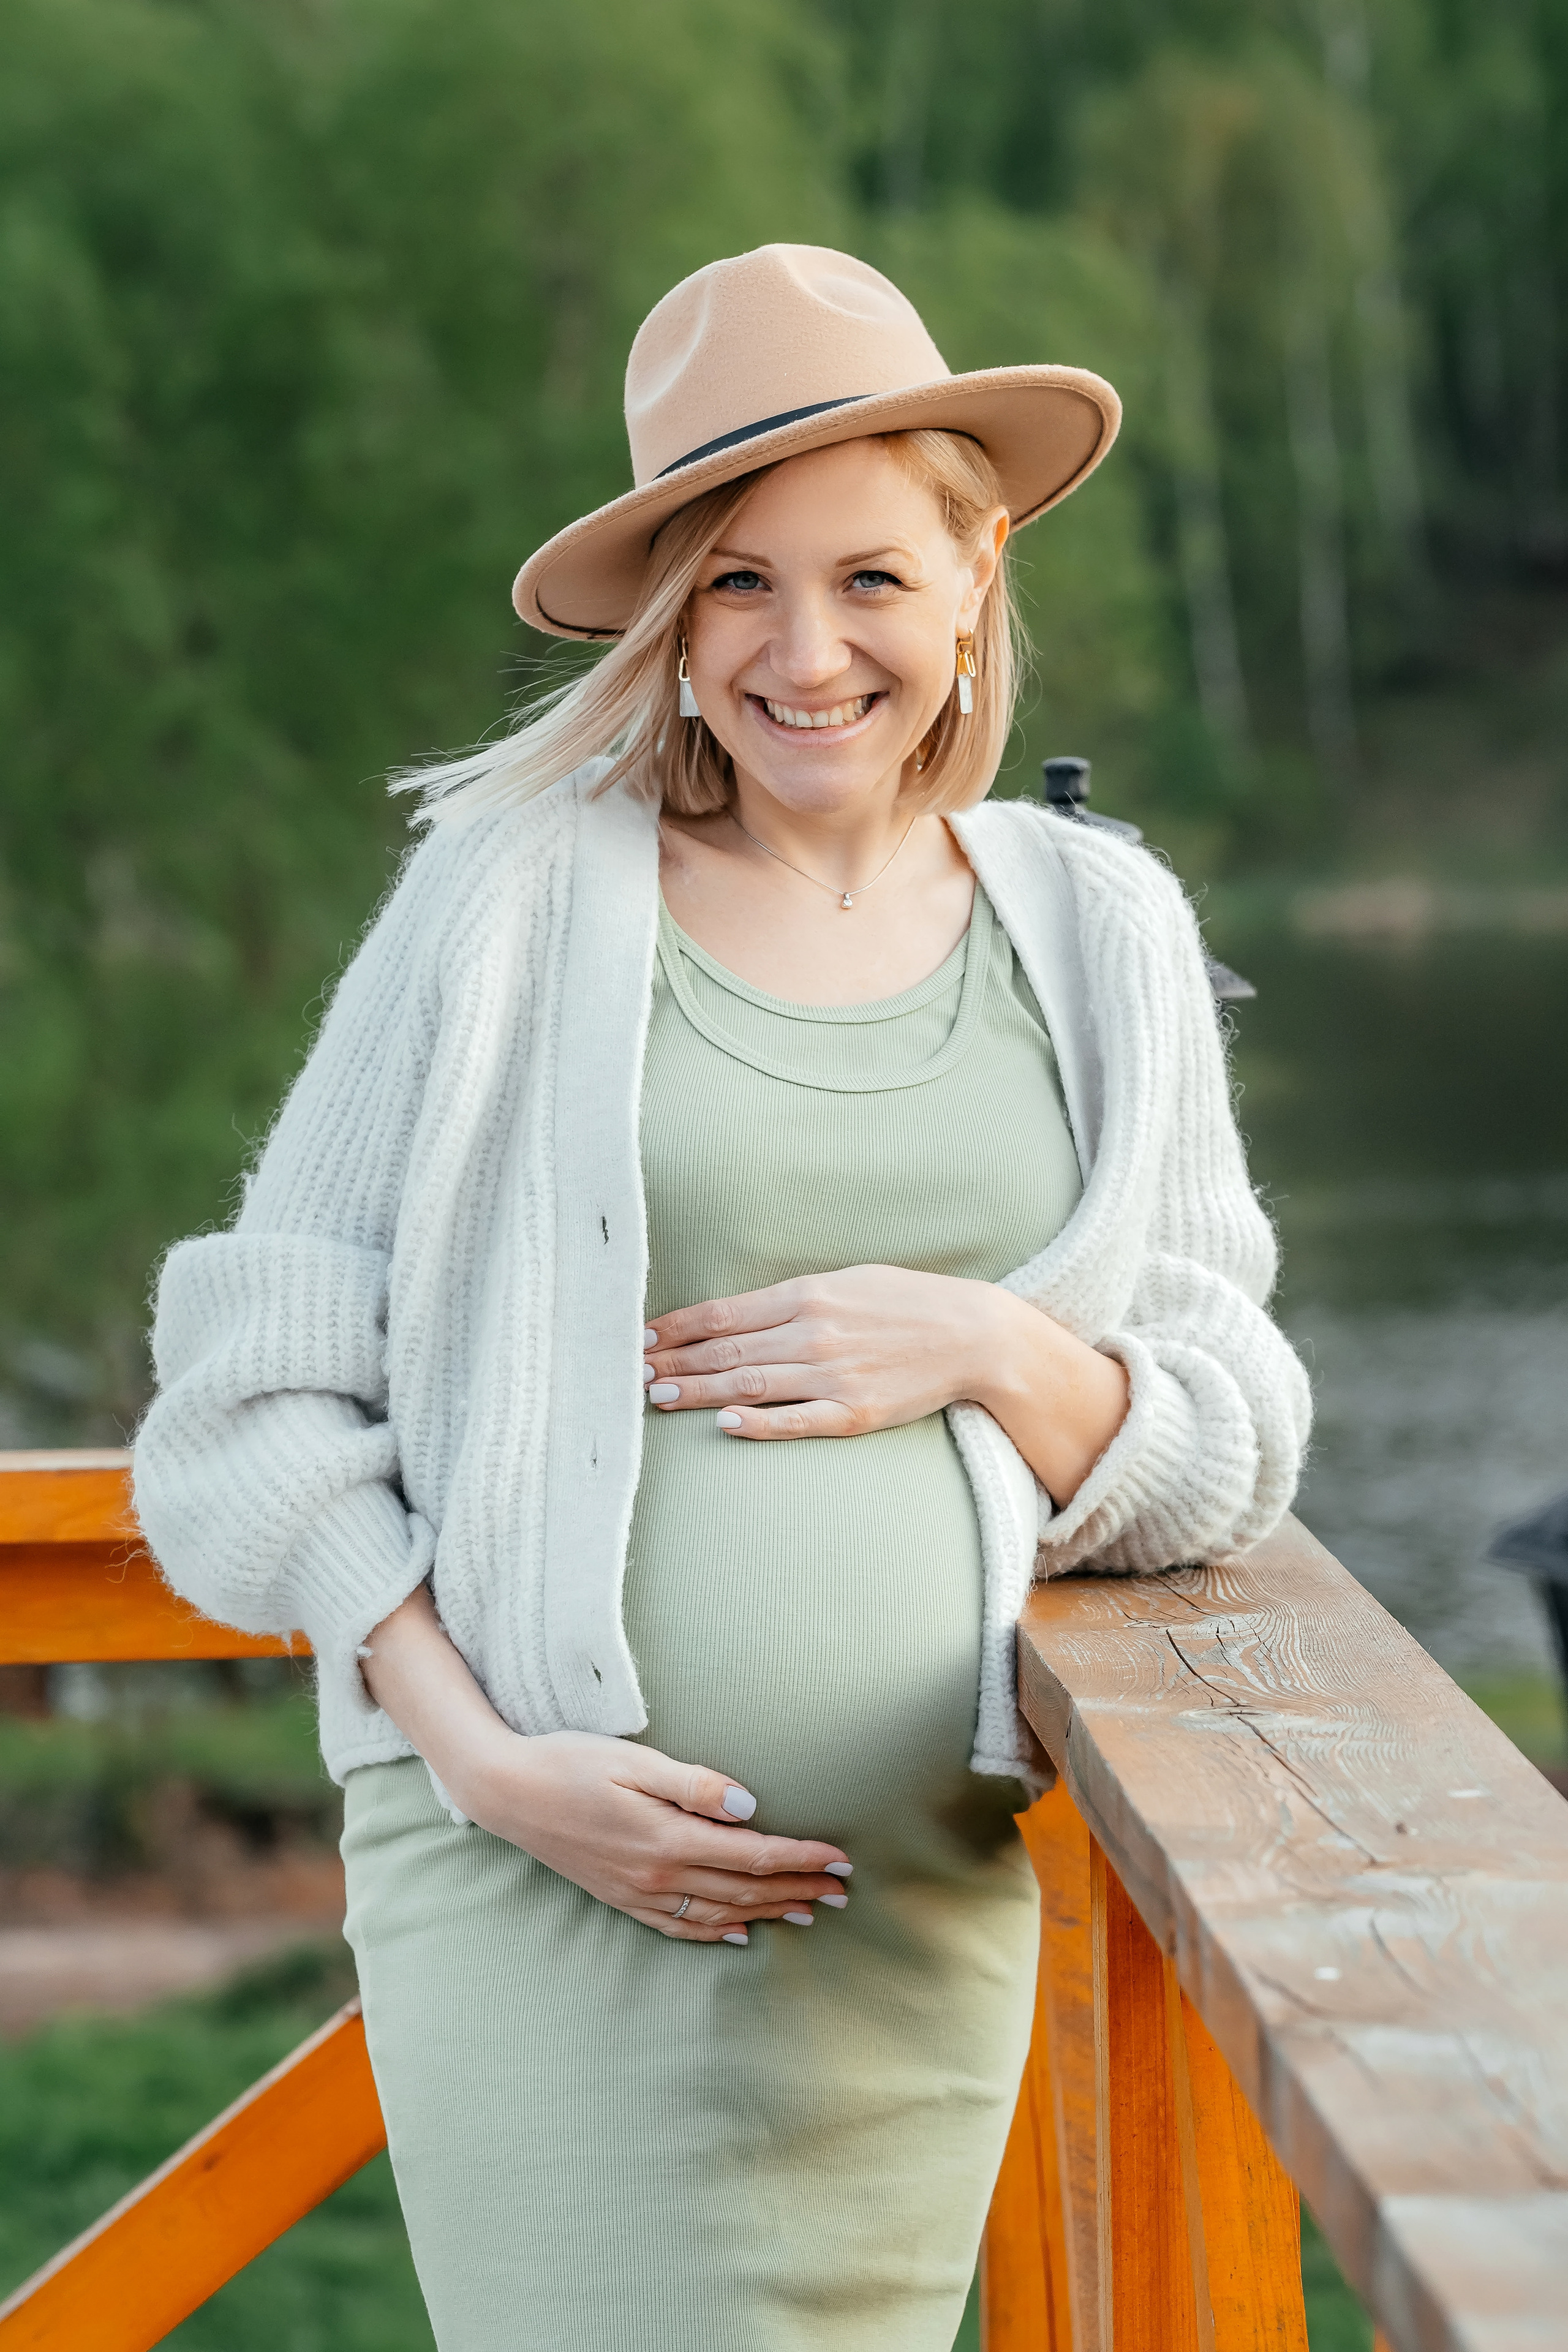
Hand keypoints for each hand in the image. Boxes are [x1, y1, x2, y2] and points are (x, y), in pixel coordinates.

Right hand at [456, 1728, 852, 1943]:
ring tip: (809, 1911)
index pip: (753, 1855)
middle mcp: (657, 1876)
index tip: (841, 1858)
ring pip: (719, 1912)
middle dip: (799, 1888)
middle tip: (843, 1889)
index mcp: (667, 1840)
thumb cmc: (569, 1763)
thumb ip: (694, 1785)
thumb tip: (750, 1806)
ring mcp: (637, 1893)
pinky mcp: (620, 1897)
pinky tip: (738, 1932)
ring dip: (768, 1912)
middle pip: (745, 1890)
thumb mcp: (633, 1761)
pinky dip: (716, 1931)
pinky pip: (679, 1925)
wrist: (506, 1793)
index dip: (802, 1857)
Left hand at [644, 1265, 1004, 1439]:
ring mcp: (833, 1375)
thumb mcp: (848, 1280)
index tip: (642, 1338)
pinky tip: (723, 1422)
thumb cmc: (906, 1303)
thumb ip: (794, 1297)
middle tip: (632, 1374)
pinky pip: (795, 1421)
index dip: (677, 1327)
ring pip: (749, 1384)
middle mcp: (814, 1333)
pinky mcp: (854, 1412)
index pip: (724, 1313)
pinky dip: (757, 1422)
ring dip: (697, 1391)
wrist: (972, 1335)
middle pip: (726, 1350)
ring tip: (657, 1397)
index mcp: (808, 1294)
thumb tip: (738, 1313)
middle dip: (674, 1363)